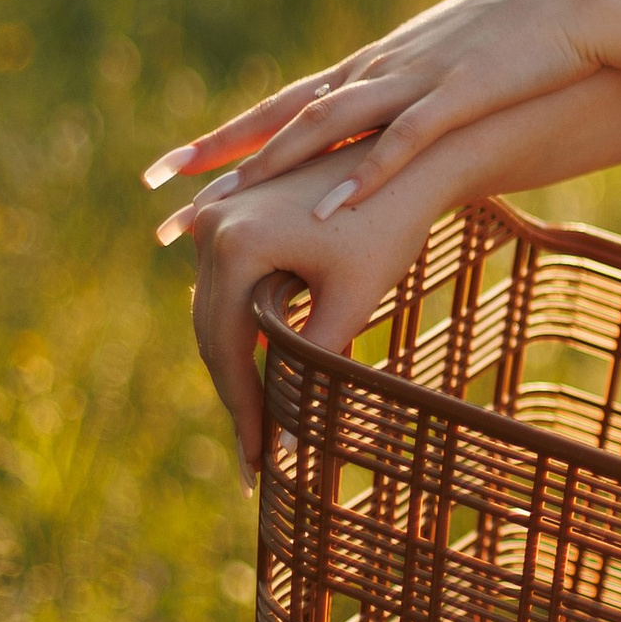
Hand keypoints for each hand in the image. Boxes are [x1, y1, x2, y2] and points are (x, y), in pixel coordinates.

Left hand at [147, 0, 620, 221]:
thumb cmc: (527, 43)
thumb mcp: (456, 76)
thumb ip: (416, 111)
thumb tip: (389, 155)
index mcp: (376, 69)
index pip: (283, 106)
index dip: (224, 139)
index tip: (166, 172)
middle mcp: (380, 71)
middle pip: (284, 115)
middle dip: (219, 155)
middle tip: (160, 197)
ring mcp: (417, 80)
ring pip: (328, 124)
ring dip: (272, 166)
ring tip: (224, 209)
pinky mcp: (463, 94)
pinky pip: (404, 138)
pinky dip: (364, 172)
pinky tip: (330, 207)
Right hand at [180, 149, 455, 475]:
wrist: (407, 153)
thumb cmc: (390, 225)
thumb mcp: (352, 301)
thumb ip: (314, 369)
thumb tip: (287, 452)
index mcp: (237, 243)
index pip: (230, 349)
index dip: (245, 412)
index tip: (259, 468)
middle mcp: (213, 224)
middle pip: (213, 334)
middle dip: (236, 399)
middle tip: (254, 466)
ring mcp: (217, 215)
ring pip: (214, 312)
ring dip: (234, 368)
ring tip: (258, 430)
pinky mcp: (230, 213)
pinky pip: (224, 286)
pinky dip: (238, 330)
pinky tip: (257, 377)